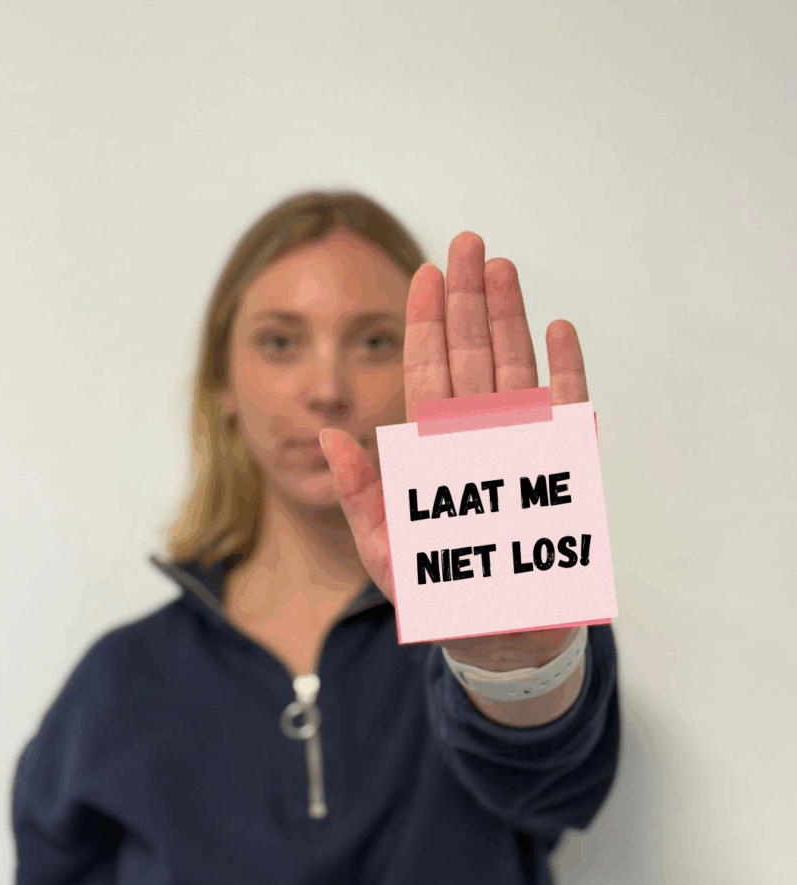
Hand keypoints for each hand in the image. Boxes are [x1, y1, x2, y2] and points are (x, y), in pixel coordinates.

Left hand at [319, 231, 589, 667]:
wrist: (498, 632)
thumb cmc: (438, 592)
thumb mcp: (385, 549)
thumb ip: (361, 495)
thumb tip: (329, 441)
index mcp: (433, 450)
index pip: (429, 373)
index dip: (427, 323)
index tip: (427, 273)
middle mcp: (477, 437)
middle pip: (472, 355)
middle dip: (469, 299)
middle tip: (470, 243)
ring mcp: (520, 447)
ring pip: (514, 368)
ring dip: (510, 318)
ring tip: (505, 268)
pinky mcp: (559, 467)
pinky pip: (564, 411)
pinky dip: (563, 371)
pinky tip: (557, 330)